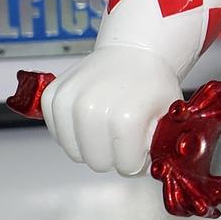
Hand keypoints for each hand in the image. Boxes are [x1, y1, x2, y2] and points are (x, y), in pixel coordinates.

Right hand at [40, 46, 182, 175]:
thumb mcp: (168, 117)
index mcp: (126, 117)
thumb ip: (160, 147)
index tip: (141, 144)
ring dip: (92, 146)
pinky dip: (73, 133)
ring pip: (75, 153)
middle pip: (98, 163)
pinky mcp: (52, 98)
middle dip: (114, 155)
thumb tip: (154, 168)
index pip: (126, 167)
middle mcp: (92, 109)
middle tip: (124, 135)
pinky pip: (58, 135)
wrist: (133, 51)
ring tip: (108, 125)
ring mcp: (68, 102)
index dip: (136, 160)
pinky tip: (90, 119)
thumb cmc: (151, 83)